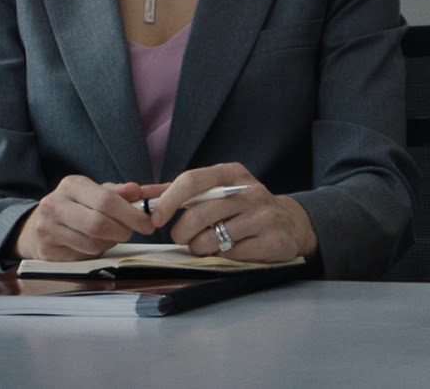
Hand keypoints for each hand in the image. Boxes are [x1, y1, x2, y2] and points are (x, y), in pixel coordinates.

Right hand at [14, 175, 152, 260]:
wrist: (40, 224)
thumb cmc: (77, 206)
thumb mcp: (96, 192)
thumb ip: (120, 193)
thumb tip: (139, 191)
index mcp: (71, 185)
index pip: (106, 200)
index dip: (131, 214)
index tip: (147, 222)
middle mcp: (54, 204)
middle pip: (99, 224)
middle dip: (123, 231)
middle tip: (131, 232)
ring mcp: (47, 228)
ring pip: (92, 243)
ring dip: (110, 243)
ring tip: (112, 236)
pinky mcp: (47, 250)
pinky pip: (82, 255)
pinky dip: (96, 252)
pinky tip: (95, 243)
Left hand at [146, 163, 316, 261]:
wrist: (289, 224)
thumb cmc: (242, 207)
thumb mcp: (216, 190)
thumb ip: (178, 191)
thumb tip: (141, 194)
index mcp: (232, 173)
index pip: (192, 180)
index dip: (168, 201)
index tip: (155, 219)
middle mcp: (250, 190)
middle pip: (198, 214)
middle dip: (182, 233)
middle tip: (184, 237)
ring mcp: (263, 215)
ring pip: (210, 238)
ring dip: (200, 247)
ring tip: (209, 243)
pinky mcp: (272, 240)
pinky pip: (230, 254)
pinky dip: (223, 256)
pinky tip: (231, 248)